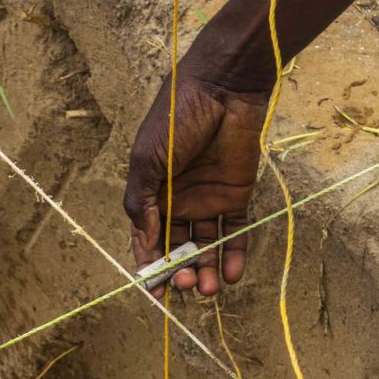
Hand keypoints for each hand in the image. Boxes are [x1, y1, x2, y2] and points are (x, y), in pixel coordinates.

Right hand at [124, 61, 268, 294]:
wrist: (223, 87)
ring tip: (210, 288)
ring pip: (206, 246)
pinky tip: (232, 275)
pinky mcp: (237, 195)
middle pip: (178, 248)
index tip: (155, 291)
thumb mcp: (147, 160)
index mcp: (152, 193)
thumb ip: (141, 202)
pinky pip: (235, 232)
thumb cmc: (177, 118)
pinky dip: (235, 255)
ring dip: (207, 270)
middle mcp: (179, 201)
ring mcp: (209, 200)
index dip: (150, 267)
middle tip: (188, 284)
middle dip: (181, 271)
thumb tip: (142, 242)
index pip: (148, 240)